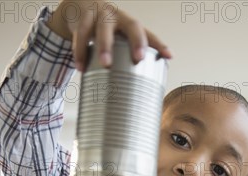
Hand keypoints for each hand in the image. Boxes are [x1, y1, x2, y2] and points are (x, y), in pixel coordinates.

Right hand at [46, 0, 171, 70]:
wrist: (78, 7)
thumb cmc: (104, 31)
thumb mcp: (116, 40)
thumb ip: (124, 59)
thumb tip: (134, 95)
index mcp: (130, 25)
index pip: (148, 33)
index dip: (159, 44)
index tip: (168, 56)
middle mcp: (119, 18)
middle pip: (132, 26)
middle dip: (136, 41)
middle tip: (138, 58)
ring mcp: (100, 15)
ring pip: (103, 29)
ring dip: (105, 47)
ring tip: (106, 64)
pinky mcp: (82, 18)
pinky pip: (81, 35)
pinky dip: (80, 52)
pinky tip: (81, 68)